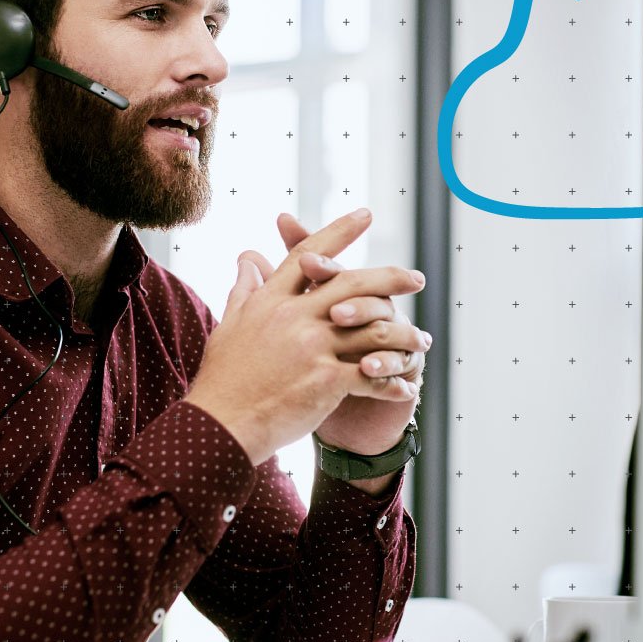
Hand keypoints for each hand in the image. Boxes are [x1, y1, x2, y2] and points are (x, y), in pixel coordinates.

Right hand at [182, 209, 426, 465]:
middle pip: (352, 284)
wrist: (220, 426)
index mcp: (271, 301)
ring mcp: (311, 347)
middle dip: (390, 277)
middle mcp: (294, 317)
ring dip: (403, 336)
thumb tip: (247, 256)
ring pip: (372, 329)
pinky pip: (371, 376)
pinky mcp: (324, 380)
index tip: (364, 214)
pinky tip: (407, 388)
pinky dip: (393, 382)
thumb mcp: (229, 325)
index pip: (308, 255)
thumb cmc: (222, 379)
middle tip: (417, 278)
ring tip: (422, 342)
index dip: (339, 232)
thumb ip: (244, 289)